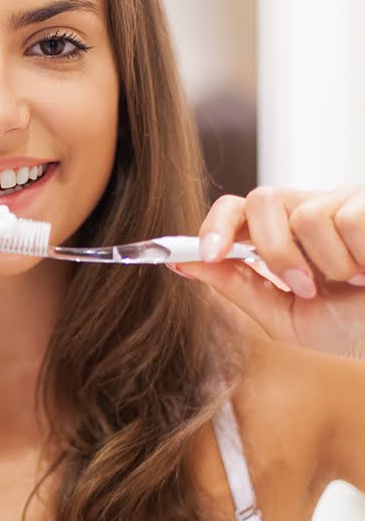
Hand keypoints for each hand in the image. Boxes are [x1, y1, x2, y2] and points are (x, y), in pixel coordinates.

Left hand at [167, 186, 364, 358]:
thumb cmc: (354, 327)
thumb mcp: (287, 316)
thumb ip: (237, 286)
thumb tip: (180, 263)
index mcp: (280, 235)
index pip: (234, 208)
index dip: (214, 225)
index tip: (207, 255)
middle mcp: (309, 209)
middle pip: (262, 200)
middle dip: (276, 250)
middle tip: (305, 286)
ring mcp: (345, 200)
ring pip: (309, 216)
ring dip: (330, 264)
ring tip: (357, 280)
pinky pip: (351, 220)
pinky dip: (364, 257)